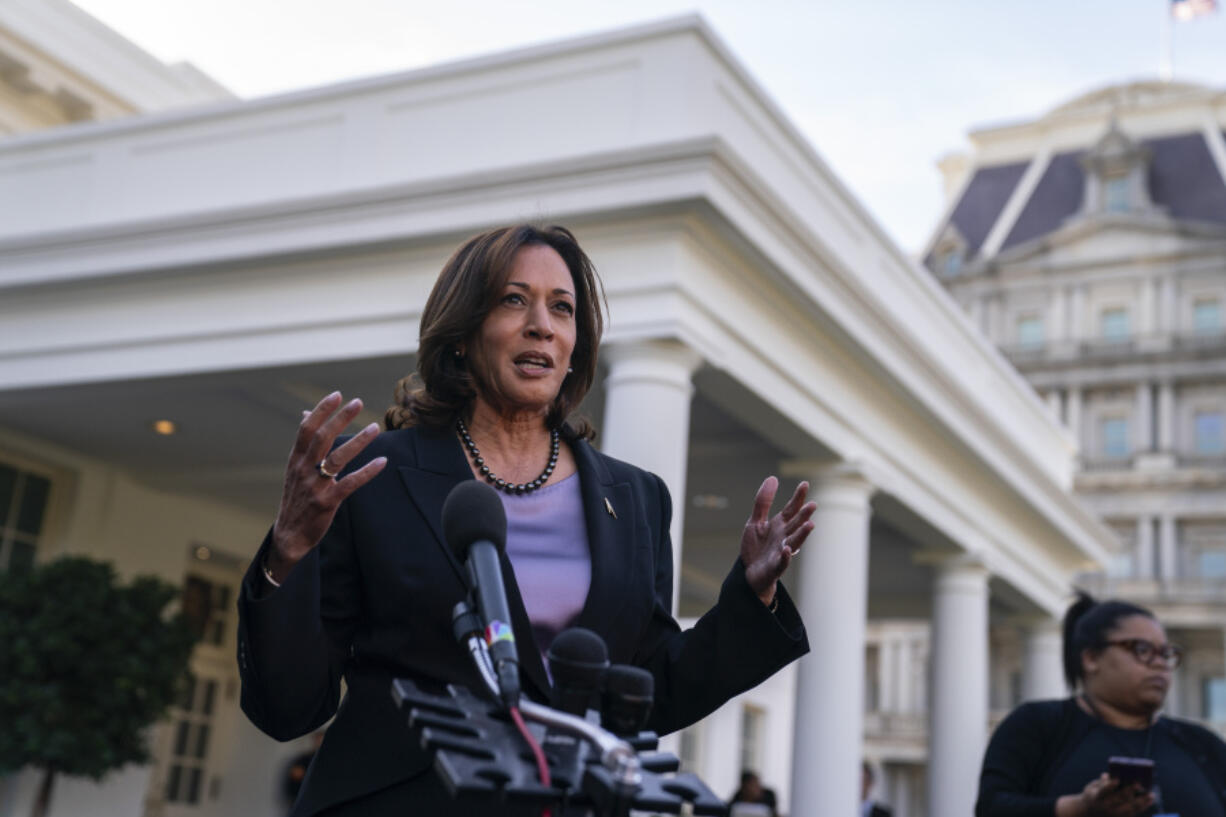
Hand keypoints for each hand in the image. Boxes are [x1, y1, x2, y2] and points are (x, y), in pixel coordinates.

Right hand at [268, 392, 386, 580]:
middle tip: (357, 402)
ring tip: (376, 428)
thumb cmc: (297, 497)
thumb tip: (305, 414)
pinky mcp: (327, 502)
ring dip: (358, 441)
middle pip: (322, 438)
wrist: (289, 535)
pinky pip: (350, 483)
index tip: (337, 395)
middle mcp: (303, 469)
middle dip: (340, 419)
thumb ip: (304, 443)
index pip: (306, 429)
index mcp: (295, 459)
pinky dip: (367, 472)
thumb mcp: (295, 468)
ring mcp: (315, 486)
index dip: (321, 411)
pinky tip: (382, 461)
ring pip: (338, 458)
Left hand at [740, 477, 816, 604]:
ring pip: (794, 542)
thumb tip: (773, 477)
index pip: (791, 509)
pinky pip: (782, 562)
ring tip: (810, 525)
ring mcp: (781, 552)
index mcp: (779, 525)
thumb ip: (763, 501)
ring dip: (802, 534)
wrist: (749, 573)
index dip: (798, 497)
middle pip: (796, 524)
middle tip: (812, 505)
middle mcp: (784, 537)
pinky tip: (788, 550)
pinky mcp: (775, 567)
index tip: (805, 484)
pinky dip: (786, 557)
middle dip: (804, 515)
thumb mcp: (755, 521)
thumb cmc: (756, 547)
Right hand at [1056, 774, 1153, 816]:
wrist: (1089, 813)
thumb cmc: (1093, 795)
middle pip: (1119, 799)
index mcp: (1096, 797)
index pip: (1103, 791)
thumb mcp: (1092, 787)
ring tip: (1151, 795)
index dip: (1110, 786)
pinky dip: (1142, 806)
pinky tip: (1149, 801)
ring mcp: (1113, 814)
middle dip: (1129, 792)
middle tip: (1138, 784)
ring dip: (1141, 801)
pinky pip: (1133, 813)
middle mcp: (1105, 807)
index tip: (1117, 780)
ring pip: (1129, 808)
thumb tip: (1109, 775)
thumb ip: (1101, 782)